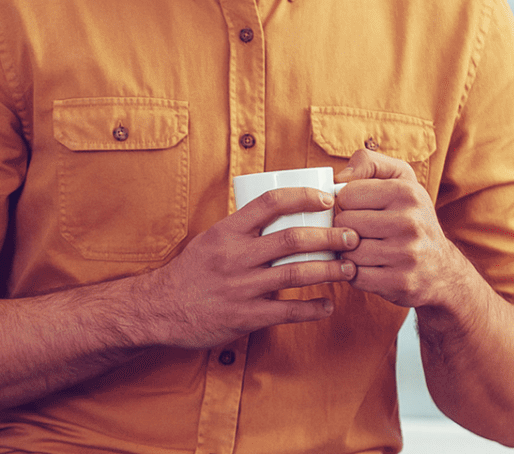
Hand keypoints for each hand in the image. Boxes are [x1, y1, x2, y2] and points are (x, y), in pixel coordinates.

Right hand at [138, 186, 357, 349]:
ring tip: (349, 269)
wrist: (161, 307)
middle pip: (291, 239)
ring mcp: (241, 287)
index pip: (270, 202)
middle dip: (328, 236)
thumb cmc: (191, 271)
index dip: (302, 196)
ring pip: (294, 274)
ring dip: (328, 271)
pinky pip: (286, 312)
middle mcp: (235, 255)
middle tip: (352, 236)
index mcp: (228, 230)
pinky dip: (312, 309)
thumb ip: (241, 229)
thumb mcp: (211, 239)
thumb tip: (278, 212)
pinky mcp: (245, 316)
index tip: (325, 198)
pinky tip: (328, 305)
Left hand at [334, 149, 463, 308]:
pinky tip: (371, 268)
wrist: (442, 269)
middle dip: (347, 228)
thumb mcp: (399, 179)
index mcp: (406, 192)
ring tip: (367, 249)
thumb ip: (368, 162)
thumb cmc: (410, 217)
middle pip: (344, 222)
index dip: (346, 203)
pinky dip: (356, 274)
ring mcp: (407, 254)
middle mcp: (410, 221)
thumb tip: (340, 177)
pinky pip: (356, 277)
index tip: (360, 209)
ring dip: (350, 253)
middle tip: (363, 232)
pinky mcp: (402, 283)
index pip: (346, 194)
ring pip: (348, 251)